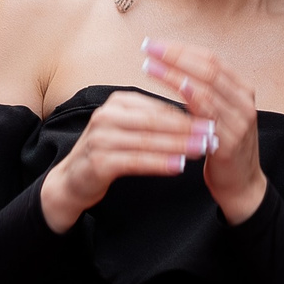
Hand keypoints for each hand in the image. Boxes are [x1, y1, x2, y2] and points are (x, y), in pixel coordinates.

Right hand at [39, 88, 212, 232]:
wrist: (71, 181)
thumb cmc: (107, 153)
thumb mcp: (128, 128)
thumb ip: (153, 121)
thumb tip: (194, 117)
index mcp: (117, 103)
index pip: (158, 106)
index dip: (187, 114)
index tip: (213, 119)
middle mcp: (107, 116)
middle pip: (154, 121)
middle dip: (187, 128)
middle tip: (212, 133)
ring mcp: (101, 138)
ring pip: (147, 140)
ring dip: (178, 145)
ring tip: (202, 149)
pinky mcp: (98, 162)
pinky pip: (136, 161)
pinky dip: (159, 163)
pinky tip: (179, 166)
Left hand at [141, 38, 266, 223]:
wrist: (241, 184)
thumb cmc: (223, 145)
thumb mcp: (218, 112)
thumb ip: (205, 90)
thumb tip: (177, 63)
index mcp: (241, 89)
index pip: (210, 58)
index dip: (181, 48)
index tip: (155, 43)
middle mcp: (244, 100)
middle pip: (208, 67)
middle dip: (175, 55)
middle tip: (148, 47)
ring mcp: (239, 120)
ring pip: (206, 87)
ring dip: (174, 73)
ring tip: (149, 66)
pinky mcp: (230, 140)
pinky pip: (207, 114)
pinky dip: (190, 97)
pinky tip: (173, 88)